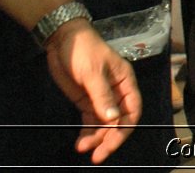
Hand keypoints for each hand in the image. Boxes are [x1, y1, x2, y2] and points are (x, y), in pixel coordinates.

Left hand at [44, 20, 140, 163]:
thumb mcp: (93, 72)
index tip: (111, 143)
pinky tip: (81, 142)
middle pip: (118, 122)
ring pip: (104, 125)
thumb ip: (102, 96)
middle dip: (108, 139)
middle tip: (96, 155)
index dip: (124, 129)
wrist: (62, 39)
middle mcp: (116, 93)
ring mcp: (101, 98)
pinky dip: (87, 133)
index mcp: (125, 82)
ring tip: (82, 148)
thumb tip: (113, 119)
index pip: (132, 111)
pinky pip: (90, 122)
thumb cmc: (84, 50)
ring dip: (96, 138)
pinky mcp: (86, 101)